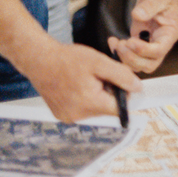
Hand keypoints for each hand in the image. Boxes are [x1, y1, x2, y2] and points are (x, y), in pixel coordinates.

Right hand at [24, 41, 141, 122]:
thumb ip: (121, 75)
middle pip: (107, 108)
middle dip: (109, 92)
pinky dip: (85, 98)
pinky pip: (82, 109)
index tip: (121, 82)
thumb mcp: (99, 62)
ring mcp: (68, 117)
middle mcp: (78, 116)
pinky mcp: (62, 115)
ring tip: (87, 79)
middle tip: (100, 75)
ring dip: (97, 95)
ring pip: (95, 108)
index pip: (119, 109)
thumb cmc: (67, 59)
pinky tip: (78, 84)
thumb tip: (137, 88)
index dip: (124, 95)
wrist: (39, 60)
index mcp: (89, 103)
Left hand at [109, 0, 177, 72]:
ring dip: (124, 58)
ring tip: (116, 43)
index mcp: (169, 34)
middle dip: (132, 58)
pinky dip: (119, 53)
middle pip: (149, 64)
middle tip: (121, 45)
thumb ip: (150, 6)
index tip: (131, 41)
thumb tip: (137, 15)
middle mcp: (161, 44)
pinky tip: (113, 41)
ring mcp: (150, 47)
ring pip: (138, 65)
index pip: (159, 50)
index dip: (144, 50)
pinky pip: (129, 57)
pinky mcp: (139, 46)